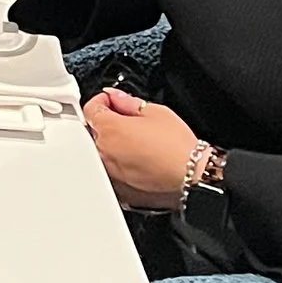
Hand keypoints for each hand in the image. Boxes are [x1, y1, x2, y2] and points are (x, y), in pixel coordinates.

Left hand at [85, 87, 198, 207]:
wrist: (190, 175)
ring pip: (102, 150)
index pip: (91, 108)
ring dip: (112, 142)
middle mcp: (104, 152)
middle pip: (95, 130)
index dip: (101, 100)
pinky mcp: (118, 186)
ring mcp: (109, 171)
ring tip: (138, 141)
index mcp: (110, 129)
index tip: (111, 100)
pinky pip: (111, 169)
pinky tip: (138, 158)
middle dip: (107, 121)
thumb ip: (128, 101)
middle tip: (130, 119)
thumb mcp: (155, 111)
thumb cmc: (177, 146)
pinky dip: (119, 162)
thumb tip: (115, 96)